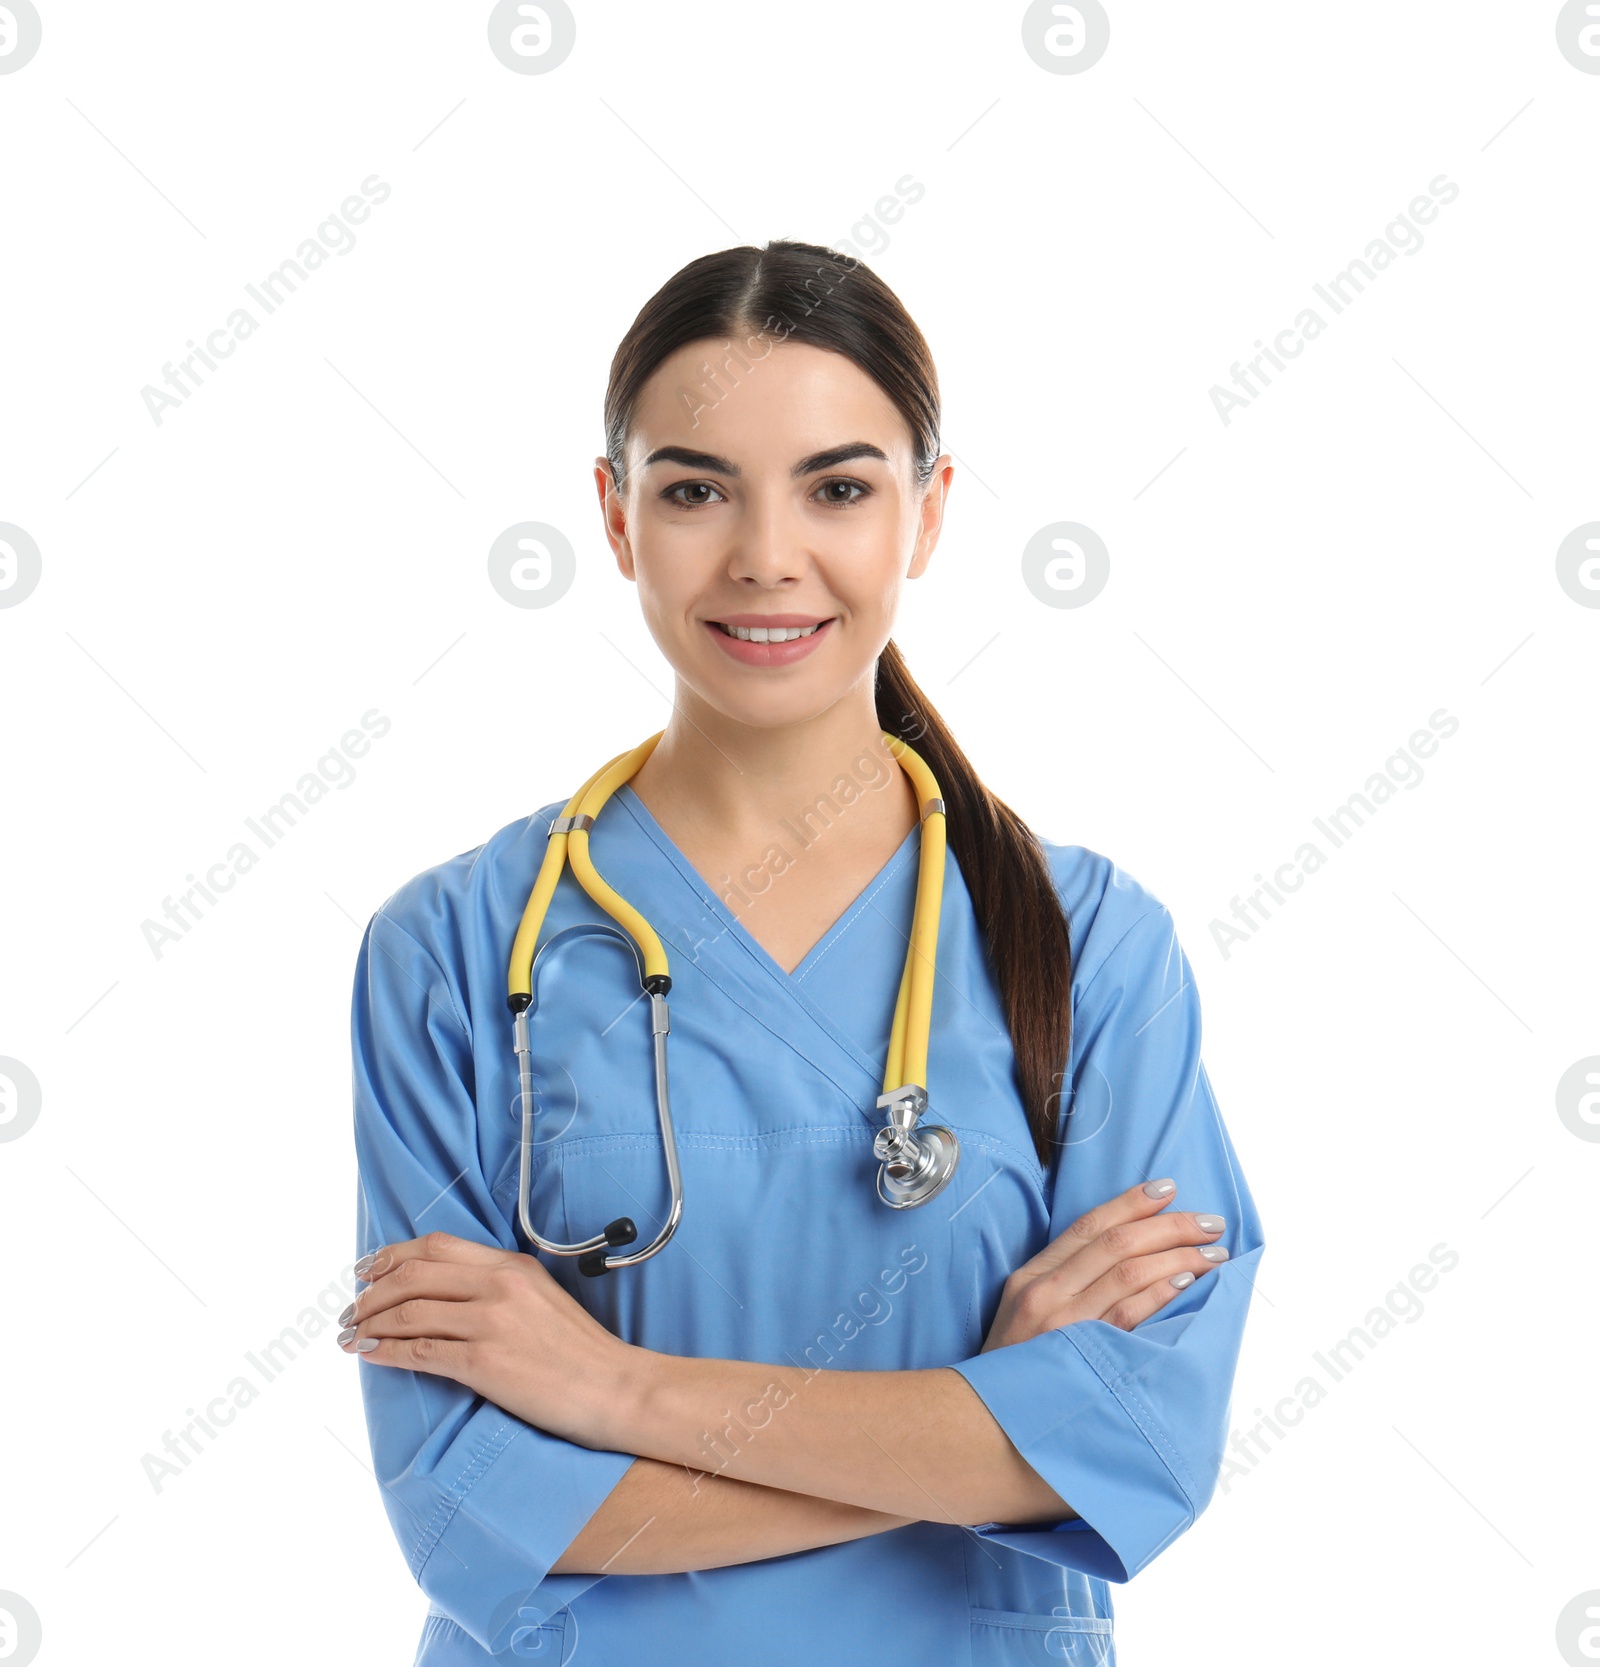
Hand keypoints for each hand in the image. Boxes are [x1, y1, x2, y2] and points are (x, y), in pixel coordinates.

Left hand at [338, 1231, 644, 1449]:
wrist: (616, 1388)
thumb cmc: (581, 1353)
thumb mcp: (542, 1299)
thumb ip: (500, 1287)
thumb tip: (450, 1293)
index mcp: (513, 1266)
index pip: (438, 1246)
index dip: (393, 1256)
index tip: (368, 1269)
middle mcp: (499, 1285)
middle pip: (414, 1274)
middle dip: (371, 1291)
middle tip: (351, 1307)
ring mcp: (491, 1322)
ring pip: (409, 1311)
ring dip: (370, 1323)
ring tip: (351, 1334)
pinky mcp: (485, 1362)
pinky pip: (419, 1351)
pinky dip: (385, 1351)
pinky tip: (370, 1354)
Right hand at [980, 1178, 1226, 1351]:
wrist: (986, 1426)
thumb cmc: (1014, 1372)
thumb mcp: (1022, 1316)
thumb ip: (1062, 1286)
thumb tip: (1122, 1258)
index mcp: (1031, 1278)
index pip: (1088, 1226)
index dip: (1131, 1202)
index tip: (1168, 1188)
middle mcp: (1045, 1293)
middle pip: (1116, 1243)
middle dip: (1169, 1225)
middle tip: (1211, 1223)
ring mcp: (1063, 1323)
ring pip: (1128, 1271)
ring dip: (1178, 1255)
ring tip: (1214, 1252)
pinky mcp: (1081, 1355)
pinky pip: (1129, 1313)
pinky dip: (1160, 1291)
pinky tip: (1187, 1281)